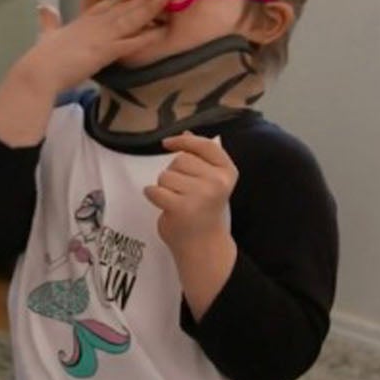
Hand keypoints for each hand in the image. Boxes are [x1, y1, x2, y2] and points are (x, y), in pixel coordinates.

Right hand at [11, 0, 168, 93]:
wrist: (39, 71)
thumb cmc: (42, 57)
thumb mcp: (45, 34)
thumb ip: (48, 21)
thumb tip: (44, 7)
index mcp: (82, 21)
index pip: (106, 3)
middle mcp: (94, 24)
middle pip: (123, 7)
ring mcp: (101, 36)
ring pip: (130, 19)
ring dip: (149, 8)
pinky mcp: (105, 51)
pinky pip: (131, 43)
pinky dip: (146, 38)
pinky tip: (160, 32)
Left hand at [144, 132, 236, 247]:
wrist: (203, 246)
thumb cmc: (203, 212)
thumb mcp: (209, 182)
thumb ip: (200, 158)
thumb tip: (187, 133)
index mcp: (227, 172)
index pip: (205, 145)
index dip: (184, 141)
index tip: (167, 143)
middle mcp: (217, 182)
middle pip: (180, 160)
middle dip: (173, 173)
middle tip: (181, 191)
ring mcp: (201, 195)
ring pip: (166, 175)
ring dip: (164, 187)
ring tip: (175, 200)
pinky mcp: (182, 208)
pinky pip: (155, 190)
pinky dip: (153, 196)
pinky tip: (162, 204)